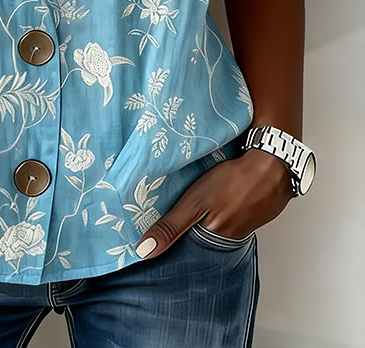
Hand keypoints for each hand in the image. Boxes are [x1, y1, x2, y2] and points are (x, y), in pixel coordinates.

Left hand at [135, 148, 294, 259]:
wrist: (272, 165)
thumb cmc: (232, 182)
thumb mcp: (195, 202)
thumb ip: (171, 226)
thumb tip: (145, 251)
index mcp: (215, 240)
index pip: (187, 251)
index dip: (172, 244)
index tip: (154, 241)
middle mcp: (230, 237)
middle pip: (202, 239)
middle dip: (187, 233)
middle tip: (168, 221)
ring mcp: (243, 224)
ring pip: (217, 226)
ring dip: (205, 219)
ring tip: (189, 210)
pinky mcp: (251, 210)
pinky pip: (230, 215)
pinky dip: (221, 209)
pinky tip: (215, 200)